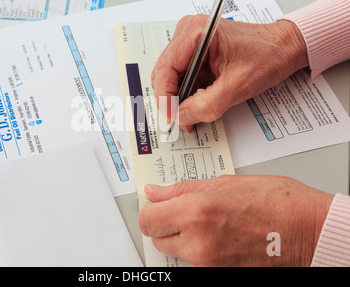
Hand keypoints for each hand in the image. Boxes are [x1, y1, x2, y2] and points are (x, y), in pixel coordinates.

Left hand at [138, 175, 332, 266]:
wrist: (309, 231)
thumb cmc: (277, 202)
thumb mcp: (224, 183)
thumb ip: (181, 190)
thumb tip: (154, 193)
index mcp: (196, 213)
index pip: (147, 220)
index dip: (150, 210)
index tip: (158, 204)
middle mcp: (198, 243)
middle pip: (157, 239)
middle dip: (165, 224)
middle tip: (185, 210)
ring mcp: (209, 264)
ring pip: (176, 252)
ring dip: (183, 237)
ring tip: (210, 221)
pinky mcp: (219, 274)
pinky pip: (195, 261)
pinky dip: (199, 249)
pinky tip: (220, 235)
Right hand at [151, 15, 308, 129]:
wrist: (285, 48)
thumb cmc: (268, 55)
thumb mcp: (238, 85)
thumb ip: (206, 105)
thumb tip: (182, 116)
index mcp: (196, 32)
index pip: (165, 69)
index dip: (164, 97)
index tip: (170, 117)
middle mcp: (189, 33)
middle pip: (165, 73)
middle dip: (172, 99)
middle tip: (181, 120)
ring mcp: (191, 43)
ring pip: (173, 78)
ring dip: (180, 98)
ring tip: (193, 114)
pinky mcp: (196, 53)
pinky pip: (184, 77)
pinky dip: (188, 93)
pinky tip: (198, 103)